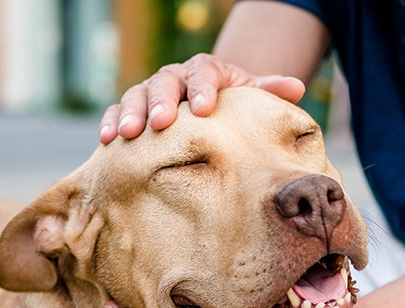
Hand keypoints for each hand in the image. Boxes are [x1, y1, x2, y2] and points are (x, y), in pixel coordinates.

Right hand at [98, 53, 305, 143]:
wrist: (211, 107)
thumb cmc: (233, 105)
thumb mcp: (252, 96)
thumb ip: (270, 91)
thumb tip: (296, 87)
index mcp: (206, 71)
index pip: (202, 73)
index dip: (202, 89)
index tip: (204, 108)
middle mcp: (175, 77)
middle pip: (164, 82)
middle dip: (161, 101)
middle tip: (162, 123)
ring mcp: (152, 92)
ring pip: (136, 95)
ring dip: (131, 113)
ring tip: (127, 134)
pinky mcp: (134, 109)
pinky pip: (116, 110)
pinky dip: (110, 121)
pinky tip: (108, 139)